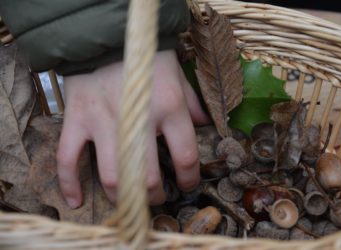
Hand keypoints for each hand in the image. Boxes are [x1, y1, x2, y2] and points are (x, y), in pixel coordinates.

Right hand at [57, 50, 208, 207]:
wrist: (106, 34)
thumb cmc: (147, 57)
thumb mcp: (177, 75)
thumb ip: (192, 104)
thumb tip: (205, 126)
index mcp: (168, 106)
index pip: (185, 156)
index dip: (189, 178)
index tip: (187, 184)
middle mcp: (137, 118)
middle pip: (147, 177)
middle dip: (155, 196)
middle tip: (160, 197)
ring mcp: (103, 121)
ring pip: (111, 176)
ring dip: (122, 197)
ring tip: (131, 201)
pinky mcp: (77, 119)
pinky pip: (67, 159)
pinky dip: (69, 183)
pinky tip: (76, 201)